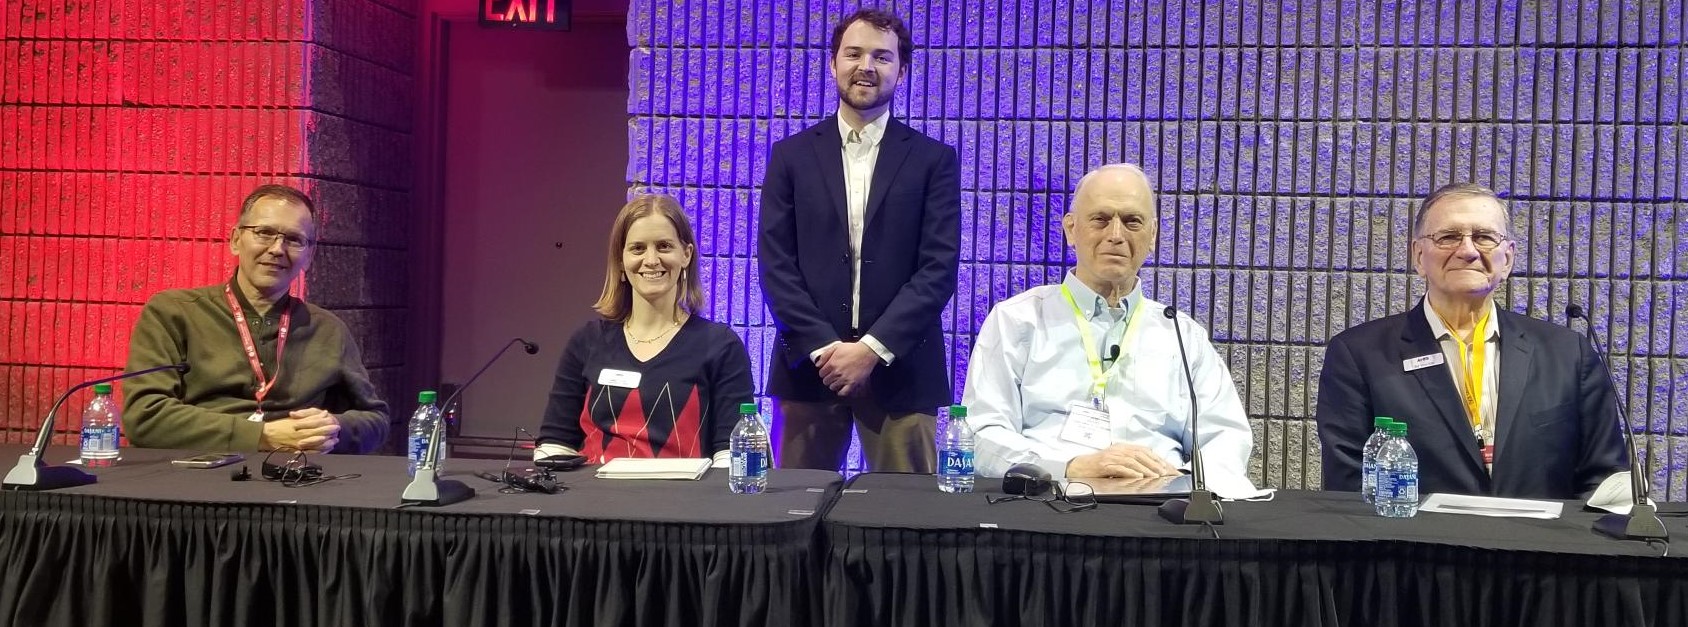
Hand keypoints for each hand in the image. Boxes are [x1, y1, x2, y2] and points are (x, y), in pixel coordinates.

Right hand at [260, 409, 341, 452]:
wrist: (266, 436)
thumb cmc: (280, 425)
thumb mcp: (294, 418)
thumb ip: (309, 416)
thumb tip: (323, 413)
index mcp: (300, 425)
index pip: (316, 423)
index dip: (326, 422)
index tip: (334, 421)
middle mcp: (301, 435)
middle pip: (319, 433)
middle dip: (329, 431)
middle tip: (337, 429)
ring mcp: (300, 445)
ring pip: (317, 444)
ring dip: (327, 442)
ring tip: (335, 441)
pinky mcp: (298, 452)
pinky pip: (311, 452)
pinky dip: (320, 451)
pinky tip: (327, 449)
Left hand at [817, 341, 878, 396]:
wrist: (866, 352)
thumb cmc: (852, 349)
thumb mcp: (836, 347)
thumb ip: (825, 355)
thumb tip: (818, 364)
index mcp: (832, 364)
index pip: (821, 374)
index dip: (824, 372)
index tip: (827, 372)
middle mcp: (837, 372)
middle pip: (826, 381)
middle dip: (828, 378)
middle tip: (833, 376)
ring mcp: (844, 379)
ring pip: (832, 387)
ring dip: (834, 384)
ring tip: (837, 381)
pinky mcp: (852, 383)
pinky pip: (843, 392)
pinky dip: (841, 392)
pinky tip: (841, 388)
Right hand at [1065, 443, 1179, 478]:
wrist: (1079, 467)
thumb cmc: (1098, 466)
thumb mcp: (1117, 460)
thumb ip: (1131, 462)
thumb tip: (1150, 469)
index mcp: (1123, 447)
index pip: (1144, 451)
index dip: (1157, 459)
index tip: (1168, 467)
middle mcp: (1119, 449)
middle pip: (1141, 454)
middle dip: (1155, 464)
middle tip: (1165, 472)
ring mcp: (1112, 456)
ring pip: (1133, 461)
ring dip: (1146, 469)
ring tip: (1155, 476)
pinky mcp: (1105, 464)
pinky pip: (1120, 468)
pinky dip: (1131, 472)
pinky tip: (1138, 476)